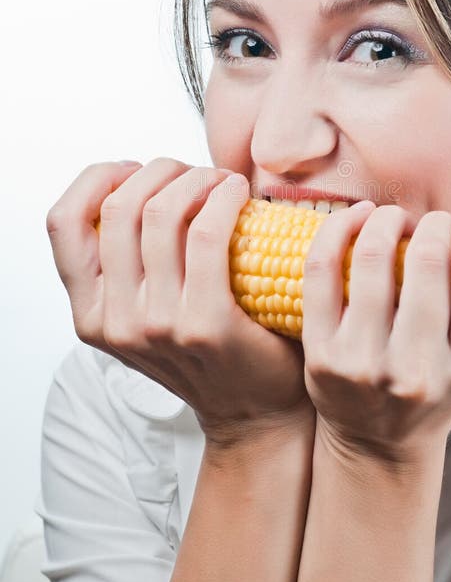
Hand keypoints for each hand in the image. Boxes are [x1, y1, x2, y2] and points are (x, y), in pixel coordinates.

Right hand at [46, 158, 314, 448]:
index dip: (97, 179)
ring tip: (222, 182)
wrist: (255, 412)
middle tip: (194, 173)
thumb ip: (128, 266)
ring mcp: (157, 326)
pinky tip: (240, 194)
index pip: (64, 222)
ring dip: (197, 178)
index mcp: (92, 314)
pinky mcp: (205, 324)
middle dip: (160, 170)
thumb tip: (137, 184)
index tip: (136, 169)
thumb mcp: (146, 314)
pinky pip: (207, 233)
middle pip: (119, 206)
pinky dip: (225, 198)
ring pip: (161, 212)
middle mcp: (115, 322)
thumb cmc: (208, 352)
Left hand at [300, 167, 450, 466]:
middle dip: (430, 223)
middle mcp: (421, 372)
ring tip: (393, 218)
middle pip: (427, 256)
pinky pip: (323, 266)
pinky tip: (355, 217)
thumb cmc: (442, 371)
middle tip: (428, 225)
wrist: (381, 438)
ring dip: (385, 217)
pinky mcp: (321, 355)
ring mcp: (366, 366)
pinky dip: (339, 226)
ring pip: (372, 254)